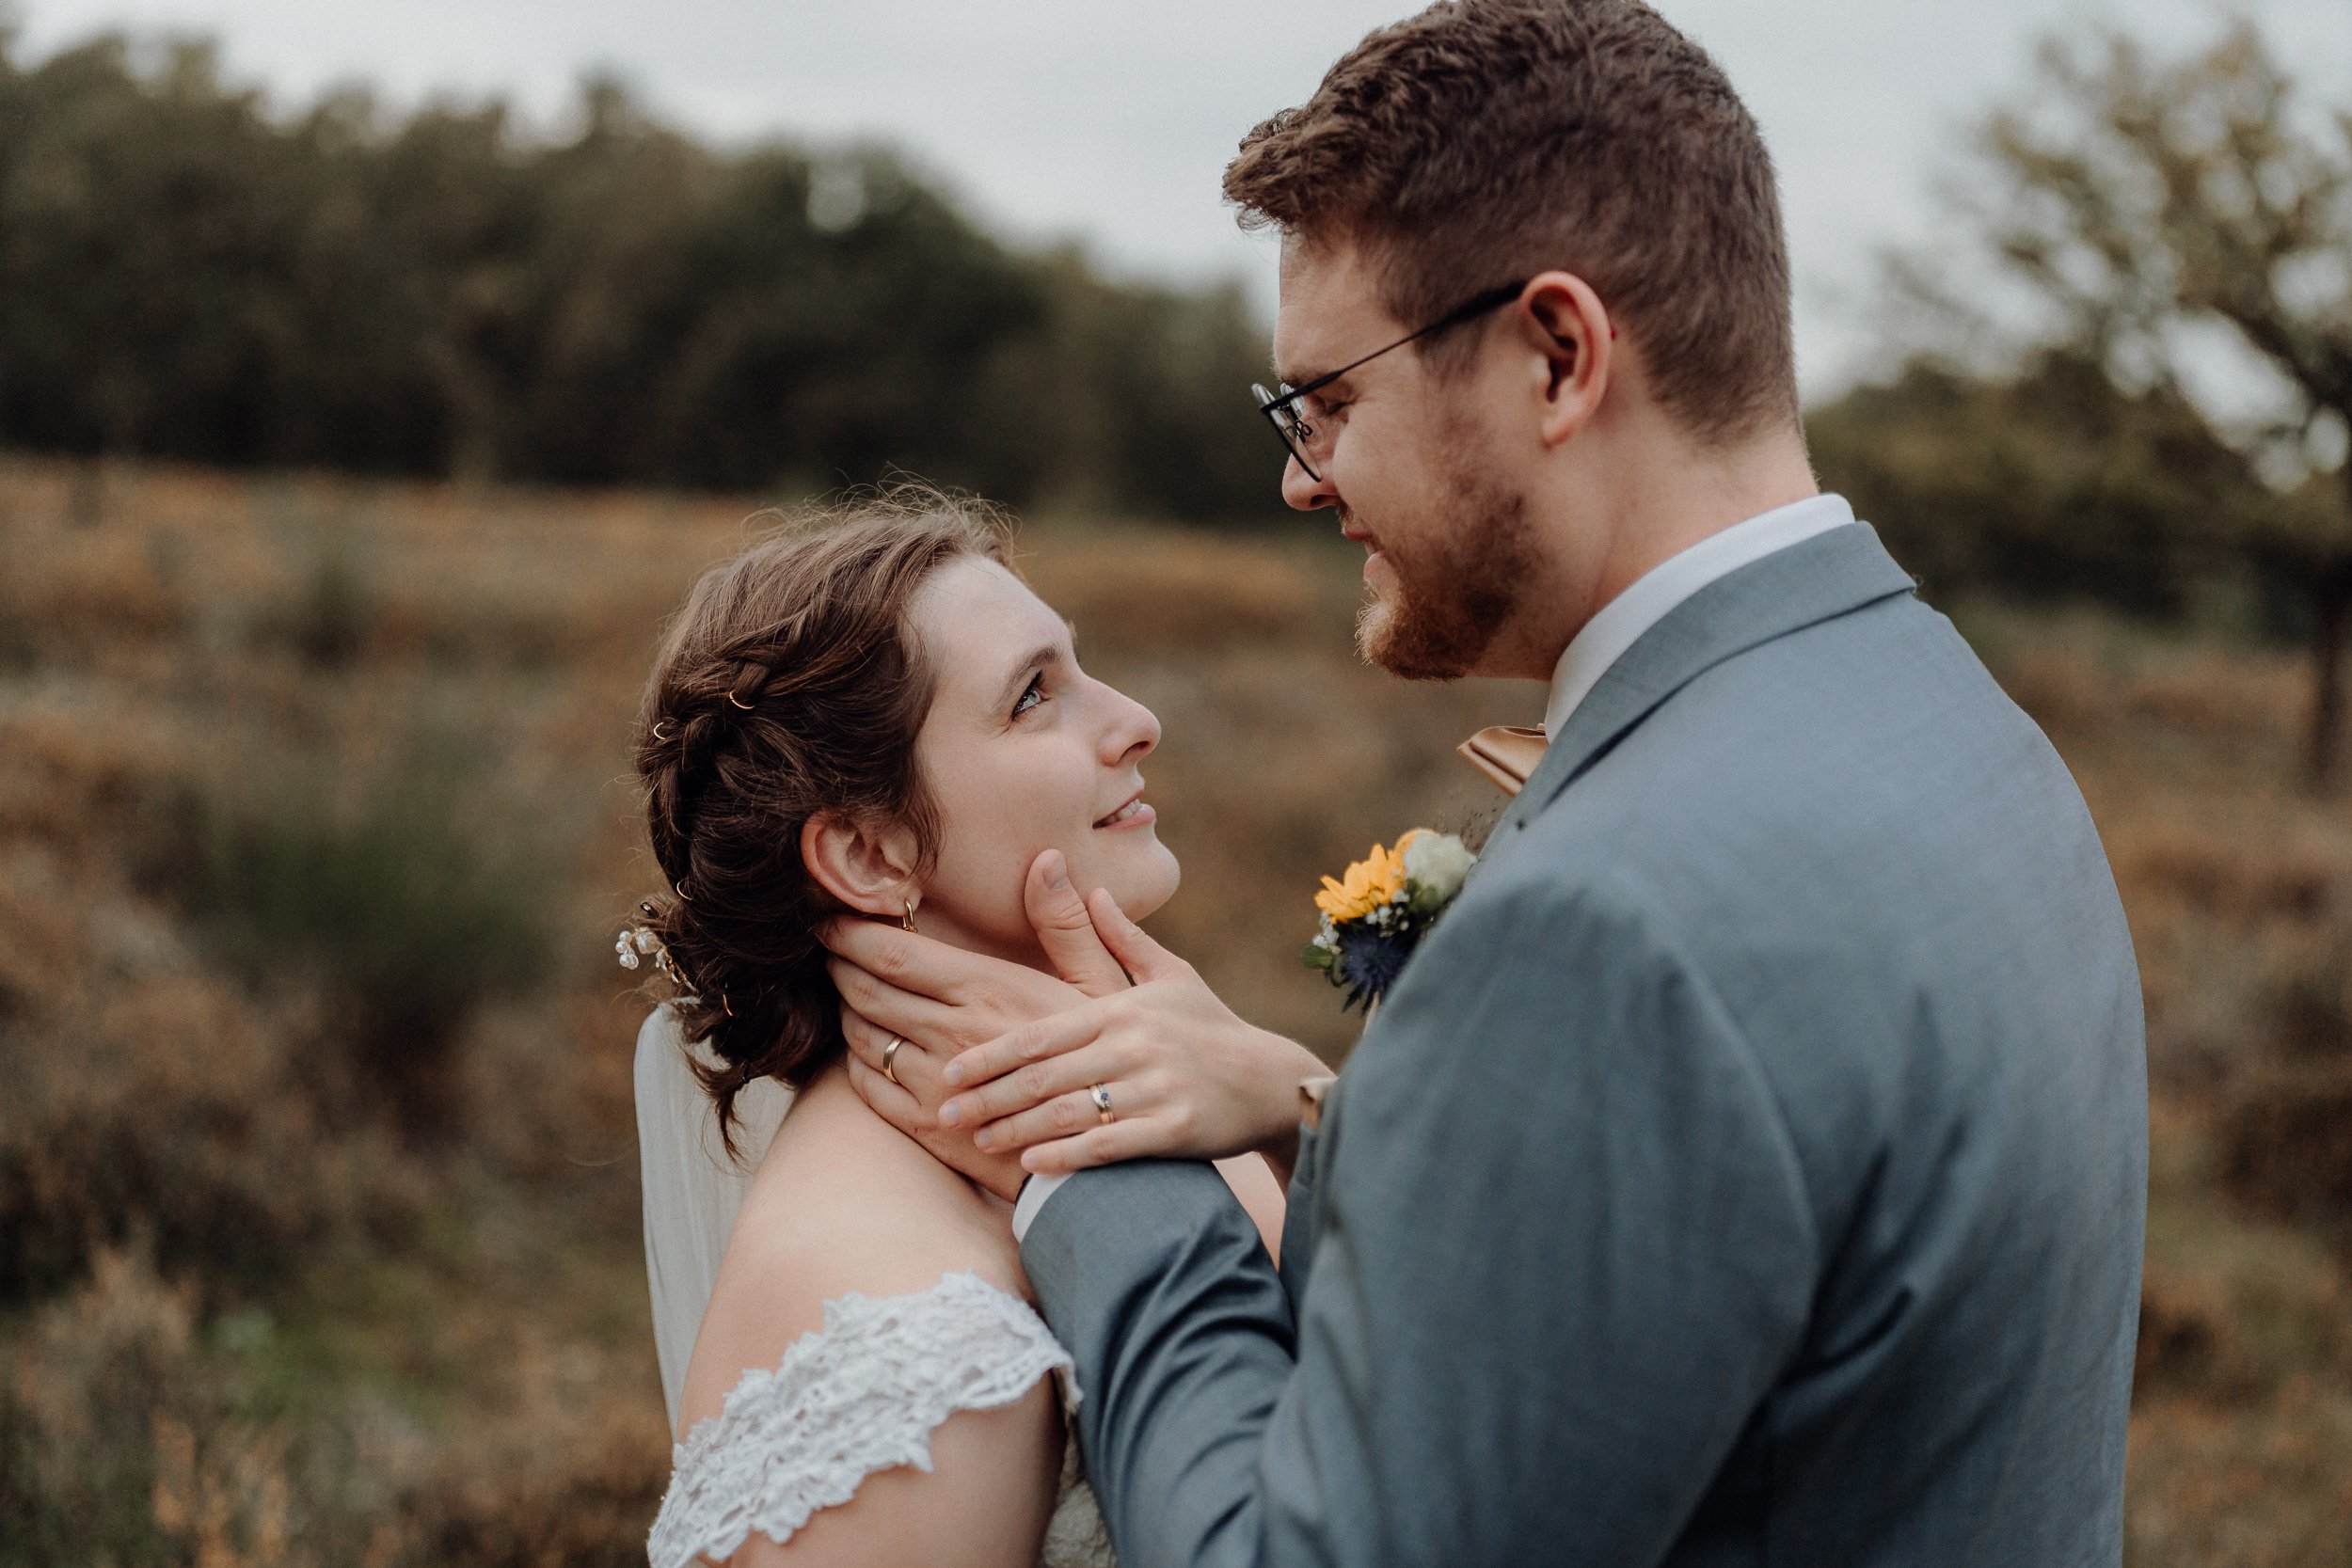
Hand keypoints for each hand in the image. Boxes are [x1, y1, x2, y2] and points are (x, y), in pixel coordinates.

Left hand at [826, 849, 1133, 1200]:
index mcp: (987, 990)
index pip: (895, 954)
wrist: (1101, 1159)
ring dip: (846, 1012)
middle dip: (837, 966)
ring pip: (862, 1037)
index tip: (829, 918)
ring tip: (846, 994)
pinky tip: (865, 1050)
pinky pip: (868, 1087)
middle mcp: (951, 1034)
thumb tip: (1048, 859)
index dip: (851, 934)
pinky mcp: (926, 1129)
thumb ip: (1065, 925)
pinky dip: (855, 1062)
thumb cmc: (1109, 1064)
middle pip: (867, 991)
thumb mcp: (1101, 987)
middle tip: (827, 950)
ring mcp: (933, 1085)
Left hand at [938, 889, 1325, 1178]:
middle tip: (946, 1112)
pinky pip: (1107, 1146)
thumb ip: (1122, 940)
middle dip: (988, 1097)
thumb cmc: (1212, 1028)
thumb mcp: (1172, 976)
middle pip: (1043, 1075)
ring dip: (1016, 1130)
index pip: (1040, 1033)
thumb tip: (1092, 889)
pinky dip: (1066, 1158)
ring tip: (979, 1141)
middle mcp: (1134, 1047)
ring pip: (1068, 1112)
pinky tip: (1032, 1168)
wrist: (1272, 1081)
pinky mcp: (1175, 1128)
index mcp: (1122, 1010)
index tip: (951, 1069)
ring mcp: (1154, 1088)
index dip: (990, 1054)